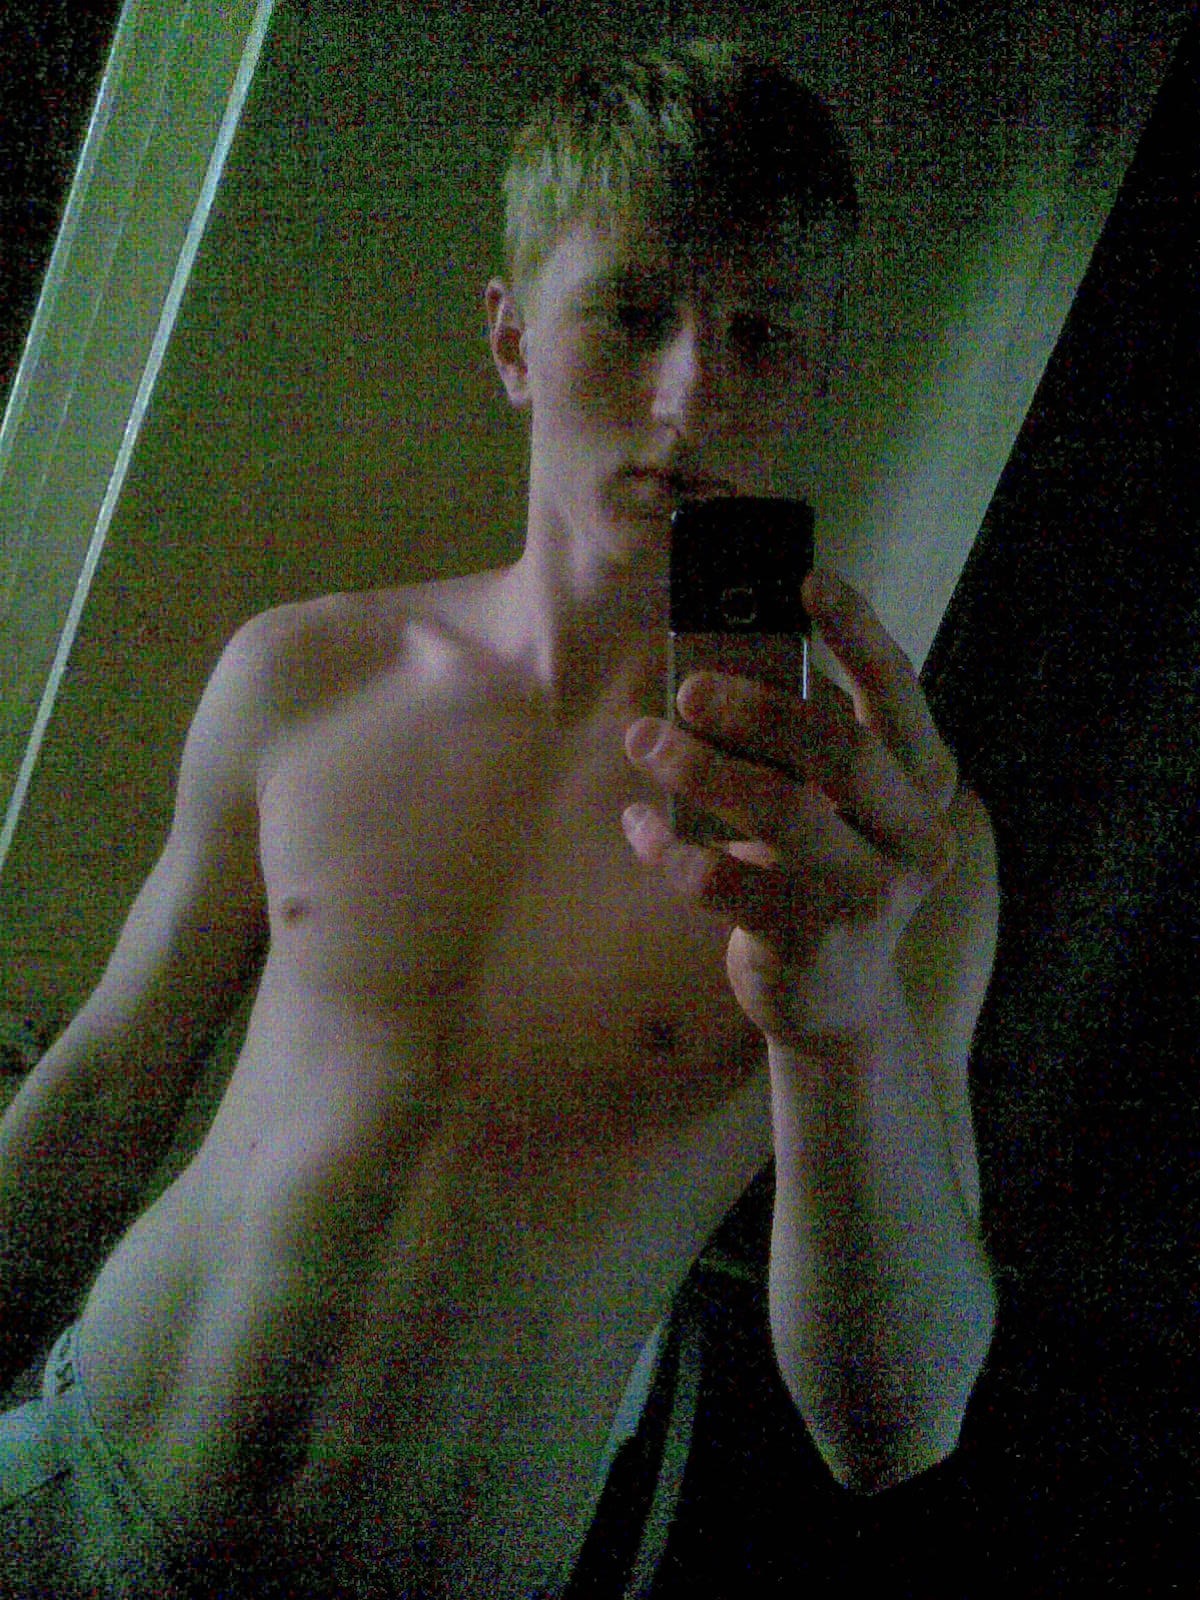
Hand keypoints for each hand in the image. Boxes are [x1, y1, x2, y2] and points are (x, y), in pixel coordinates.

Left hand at [621, 570, 960, 1050]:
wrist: (834, 998)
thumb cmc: (822, 871)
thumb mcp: (833, 805)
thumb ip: (802, 744)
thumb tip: (720, 668)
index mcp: (925, 785)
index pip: (899, 694)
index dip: (858, 632)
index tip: (806, 580)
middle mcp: (913, 838)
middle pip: (837, 749)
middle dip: (755, 708)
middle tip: (689, 687)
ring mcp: (868, 896)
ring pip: (782, 812)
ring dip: (700, 766)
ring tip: (645, 742)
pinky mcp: (810, 944)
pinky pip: (726, 882)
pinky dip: (672, 846)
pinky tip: (642, 825)